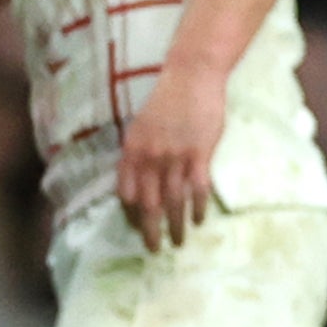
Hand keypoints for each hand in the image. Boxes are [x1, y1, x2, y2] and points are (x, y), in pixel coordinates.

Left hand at [116, 55, 226, 249]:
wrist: (191, 76)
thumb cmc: (166, 99)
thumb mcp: (141, 125)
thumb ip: (139, 153)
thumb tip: (140, 180)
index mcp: (132, 149)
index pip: (127, 191)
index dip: (131, 213)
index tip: (137, 226)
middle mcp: (150, 157)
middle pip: (149, 204)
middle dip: (150, 230)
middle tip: (153, 250)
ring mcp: (175, 157)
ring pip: (173, 201)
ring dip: (175, 226)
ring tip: (179, 243)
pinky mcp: (199, 154)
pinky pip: (197, 189)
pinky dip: (197, 207)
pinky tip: (198, 220)